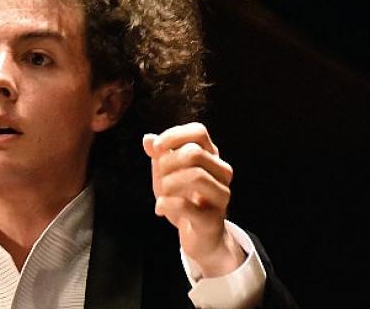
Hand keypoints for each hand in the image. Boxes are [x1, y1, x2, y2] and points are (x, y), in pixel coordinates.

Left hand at [143, 122, 245, 277]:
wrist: (200, 237)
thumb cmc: (184, 200)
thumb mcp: (167, 175)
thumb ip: (159, 156)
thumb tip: (147, 138)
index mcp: (212, 157)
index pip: (199, 132)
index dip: (174, 136)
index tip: (157, 148)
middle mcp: (221, 173)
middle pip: (194, 153)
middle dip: (167, 163)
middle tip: (161, 176)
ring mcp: (220, 195)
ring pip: (196, 175)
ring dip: (169, 183)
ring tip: (163, 193)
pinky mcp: (212, 219)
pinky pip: (185, 205)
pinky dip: (165, 204)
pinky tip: (160, 208)